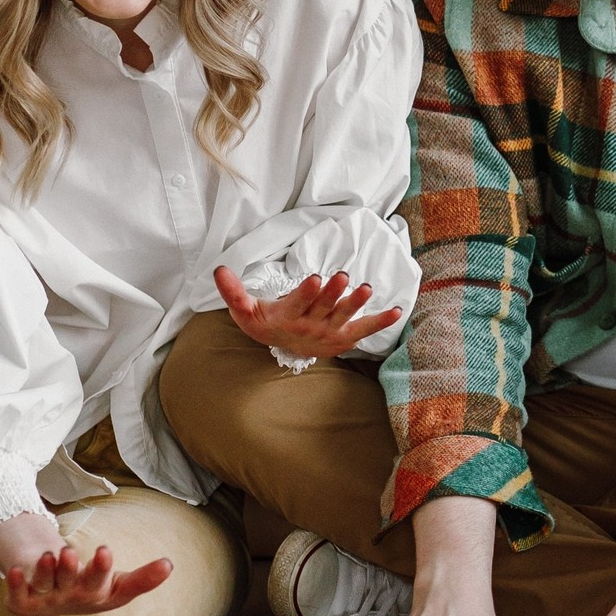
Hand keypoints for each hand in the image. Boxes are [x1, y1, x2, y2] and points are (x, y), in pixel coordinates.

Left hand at [0, 513, 173, 615]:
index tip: (108, 550)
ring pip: (49, 584)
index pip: (112, 586)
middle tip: (82, 552)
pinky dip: (14, 584)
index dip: (109, 571)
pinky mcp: (23, 602)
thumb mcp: (117, 583)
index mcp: (99, 595)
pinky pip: (17, 595)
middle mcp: (74, 599)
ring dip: (50, 570)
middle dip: (83, 570)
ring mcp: (48, 600)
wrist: (48, 602)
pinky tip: (12, 570)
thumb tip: (170, 564)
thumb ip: (144, 577)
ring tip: (55, 553)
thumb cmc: (88, 587)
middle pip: (80, 585)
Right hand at [215, 262, 402, 362]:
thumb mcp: (244, 309)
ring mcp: (329, 332)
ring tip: (367, 289)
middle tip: (342, 276)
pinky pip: (364, 330)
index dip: (308, 293)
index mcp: (287, 317)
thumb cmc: (263, 322)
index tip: (316, 278)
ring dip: (356, 304)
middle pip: (323, 308)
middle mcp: (310, 327)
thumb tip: (219, 269)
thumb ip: (232, 291)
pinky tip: (396, 311)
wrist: (279, 347)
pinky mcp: (343, 337)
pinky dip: (380, 322)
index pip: (298, 304)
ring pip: (344, 317)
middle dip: (334, 293)